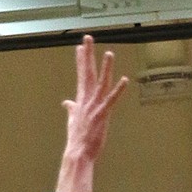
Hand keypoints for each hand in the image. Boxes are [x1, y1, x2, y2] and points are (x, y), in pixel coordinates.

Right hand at [62, 36, 127, 166]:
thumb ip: (71, 109)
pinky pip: (111, 100)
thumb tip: (66, 103)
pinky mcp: (102, 115)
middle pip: (87, 73)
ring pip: (100, 83)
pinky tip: (125, 80)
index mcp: (81, 100)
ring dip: (105, 68)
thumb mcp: (73, 120)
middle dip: (88, 55)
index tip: (80, 48)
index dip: (81, 61)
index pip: (81, 76)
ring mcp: (94, 107)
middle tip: (87, 38)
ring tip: (109, 53)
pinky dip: (118, 90)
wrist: (78, 153)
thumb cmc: (77, 139)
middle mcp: (87, 100)